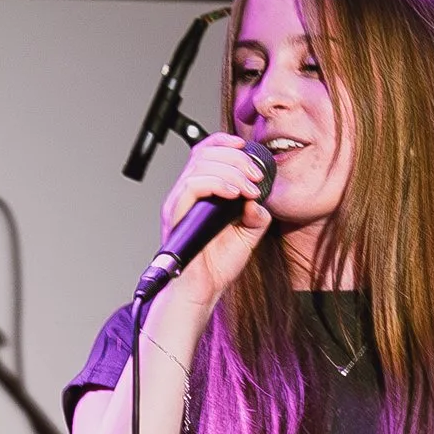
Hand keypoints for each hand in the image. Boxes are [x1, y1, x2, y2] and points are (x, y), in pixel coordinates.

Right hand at [155, 132, 273, 311]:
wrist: (201, 291)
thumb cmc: (216, 265)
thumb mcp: (249, 235)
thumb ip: (257, 215)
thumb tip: (258, 200)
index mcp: (200, 192)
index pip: (205, 152)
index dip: (224, 142)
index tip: (246, 145)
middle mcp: (186, 193)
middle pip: (205, 153)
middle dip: (236, 157)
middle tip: (256, 175)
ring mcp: (179, 202)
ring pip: (200, 165)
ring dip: (231, 170)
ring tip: (249, 187)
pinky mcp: (176, 214)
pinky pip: (192, 185)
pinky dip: (216, 183)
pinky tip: (234, 194)